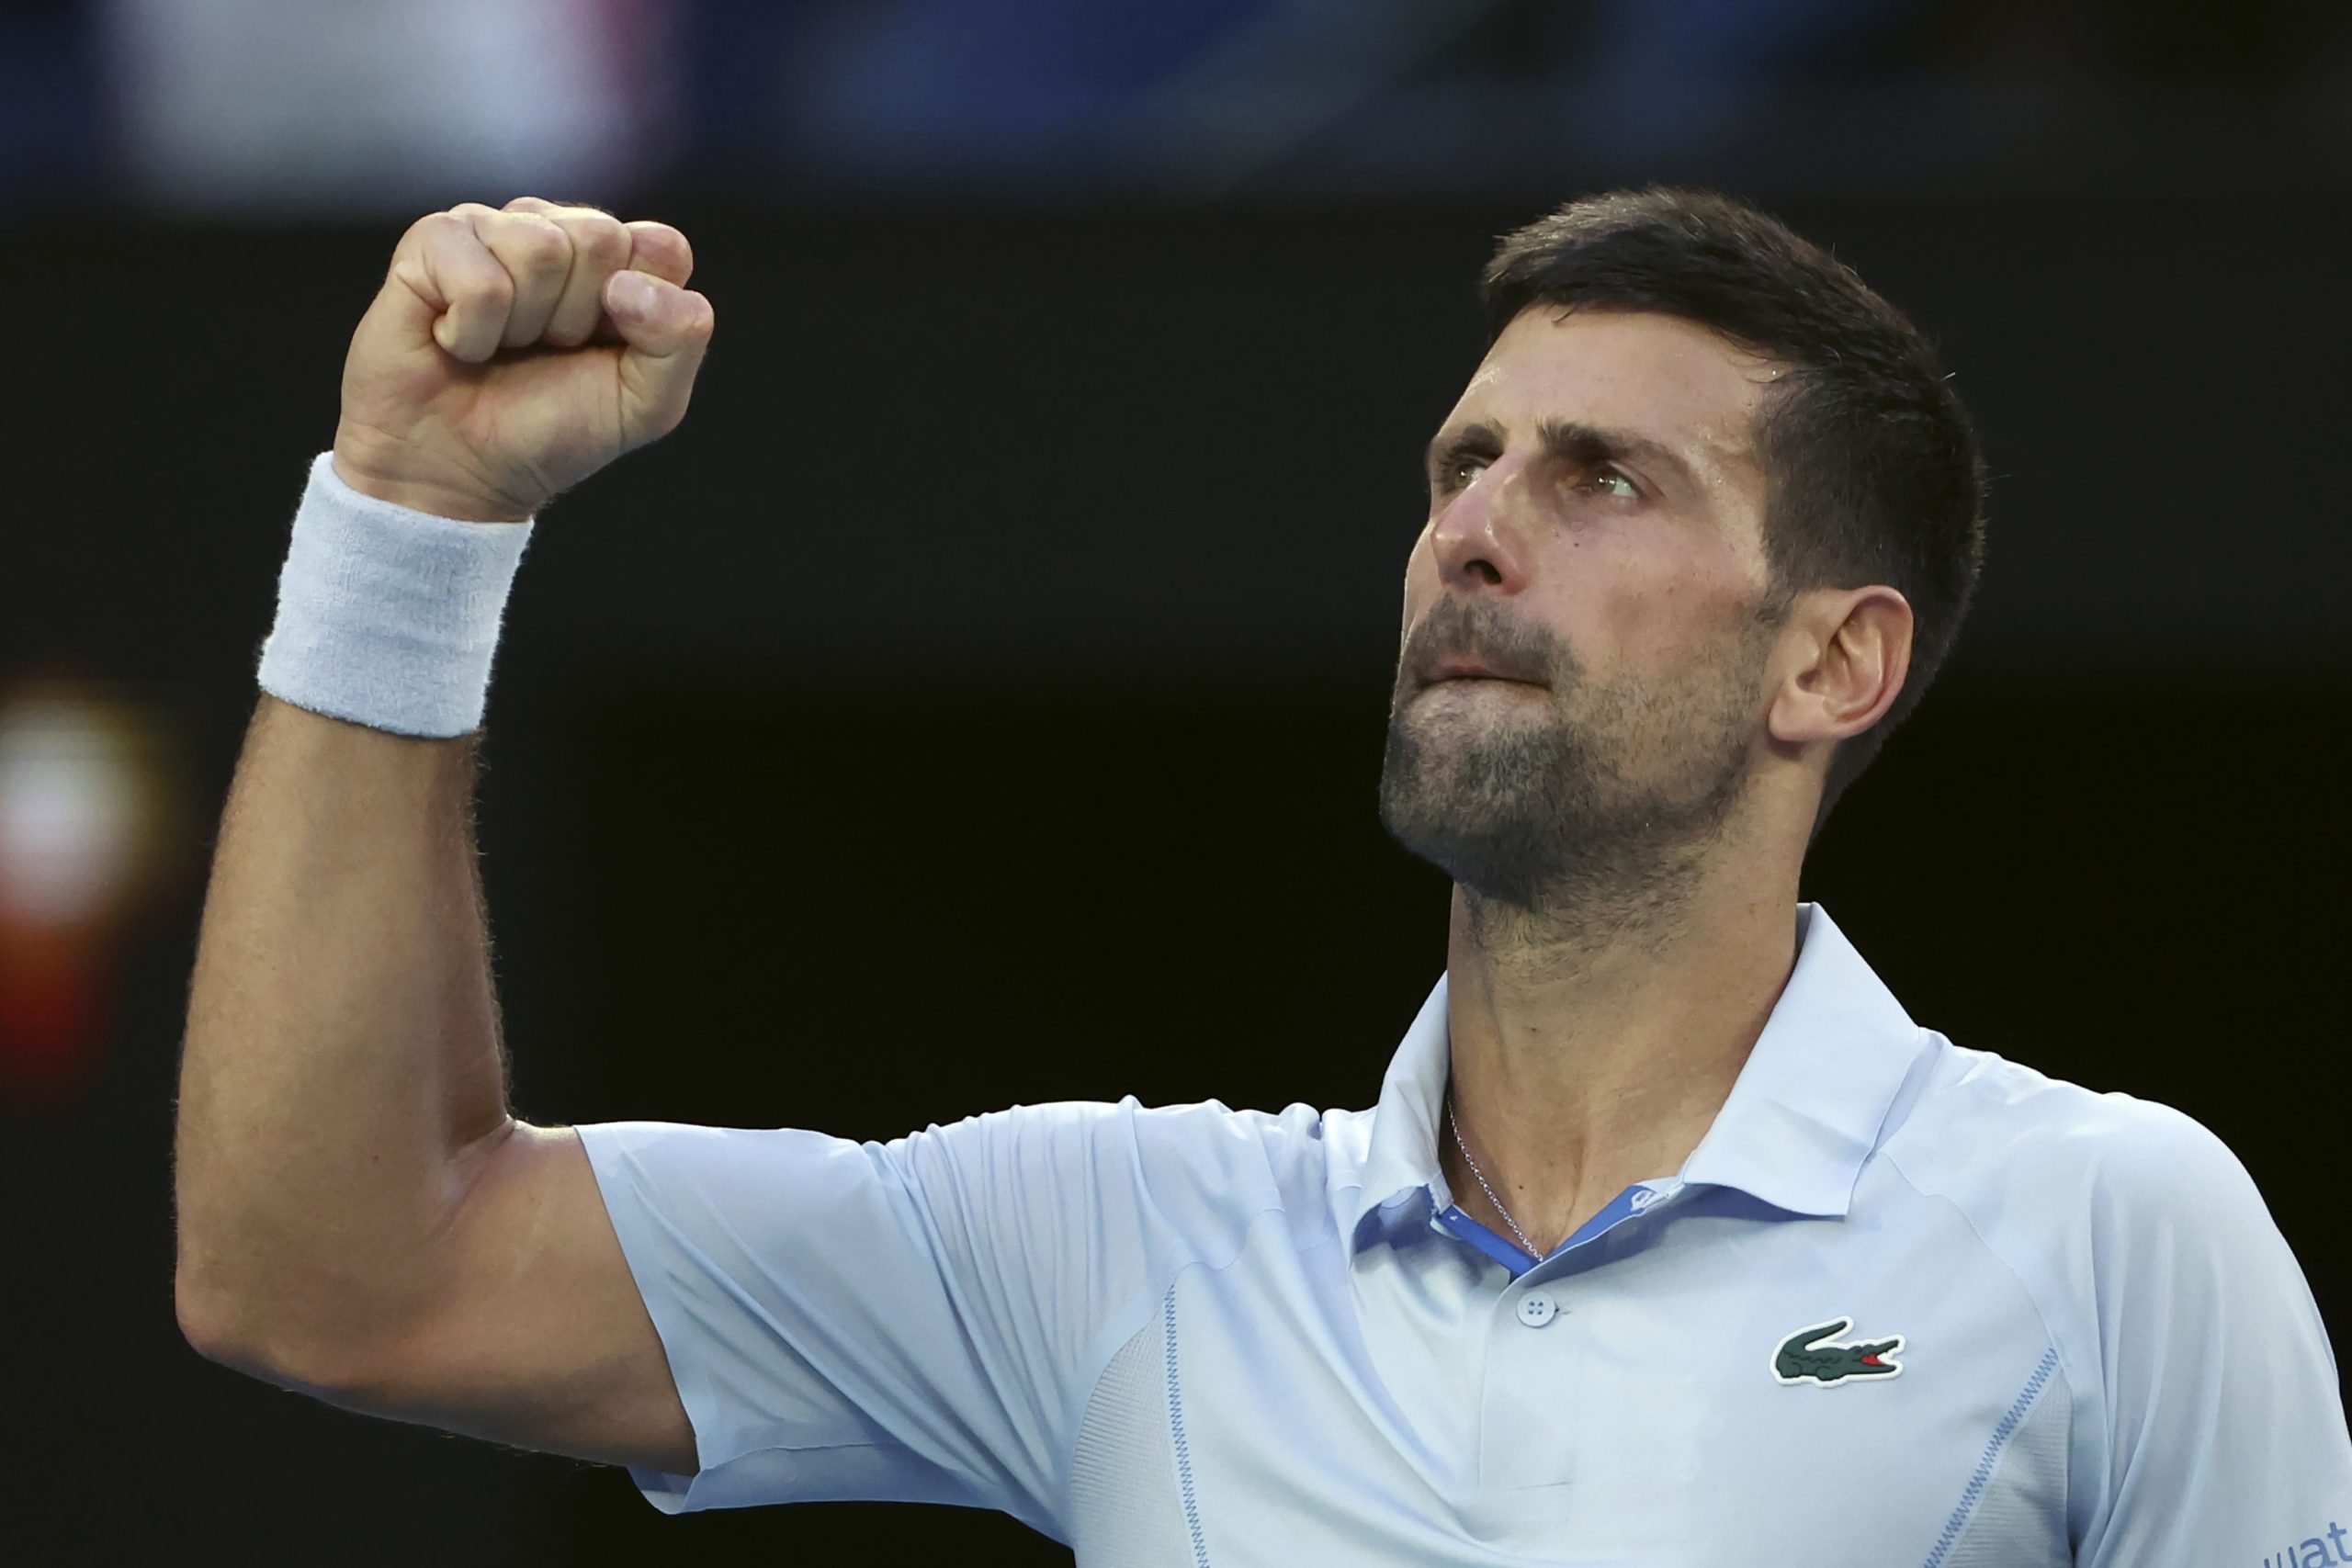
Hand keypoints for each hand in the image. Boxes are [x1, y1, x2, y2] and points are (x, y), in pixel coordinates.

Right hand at [331, 197, 714, 521]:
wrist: (461, 470)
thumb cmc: (551, 429)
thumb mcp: (647, 404)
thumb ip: (680, 338)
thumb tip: (628, 284)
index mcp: (617, 261)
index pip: (662, 246)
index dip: (642, 311)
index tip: (605, 349)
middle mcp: (555, 231)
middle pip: (600, 239)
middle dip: (577, 318)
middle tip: (545, 350)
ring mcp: (491, 228)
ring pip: (541, 249)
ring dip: (523, 325)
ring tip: (500, 347)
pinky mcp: (432, 241)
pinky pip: (480, 278)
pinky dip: (473, 332)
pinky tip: (456, 341)